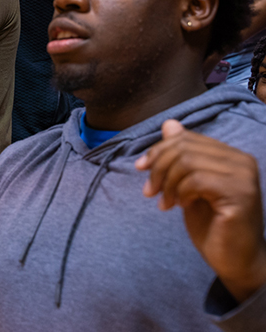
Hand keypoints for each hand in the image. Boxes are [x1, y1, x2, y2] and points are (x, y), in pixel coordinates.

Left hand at [136, 120, 265, 301]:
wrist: (234, 259)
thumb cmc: (212, 224)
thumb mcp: (188, 185)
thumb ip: (182, 157)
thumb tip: (169, 124)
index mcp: (231, 155)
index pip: (186, 138)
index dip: (158, 150)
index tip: (141, 168)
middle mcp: (242, 161)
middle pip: (183, 147)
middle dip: (158, 167)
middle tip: (150, 191)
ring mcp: (244, 177)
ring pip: (187, 162)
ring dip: (167, 183)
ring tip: (166, 202)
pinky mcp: (240, 194)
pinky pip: (196, 180)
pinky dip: (180, 192)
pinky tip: (180, 206)